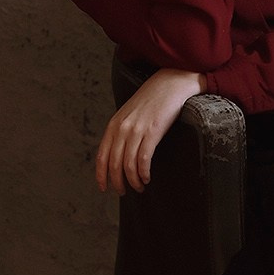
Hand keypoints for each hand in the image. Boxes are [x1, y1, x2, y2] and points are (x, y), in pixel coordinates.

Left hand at [96, 68, 204, 194]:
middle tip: (124, 192)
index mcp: (114, 124)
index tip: (104, 188)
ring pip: (128, 165)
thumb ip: (122, 130)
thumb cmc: (153, 99)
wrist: (171, 82)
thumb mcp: (130, 113)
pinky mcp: (153, 131)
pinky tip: (147, 178)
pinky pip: (143, 159)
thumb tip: (118, 154)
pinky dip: (143, 173)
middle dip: (118, 182)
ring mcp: (137, 129)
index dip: (101, 175)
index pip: (101, 156)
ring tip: (140, 187)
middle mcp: (122, 128)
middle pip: (114, 164)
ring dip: (133, 181)